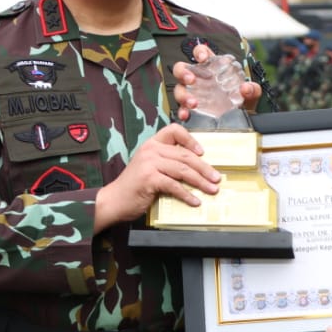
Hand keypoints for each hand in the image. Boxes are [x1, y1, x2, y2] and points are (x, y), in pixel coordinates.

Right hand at [94, 123, 221, 228]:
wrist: (114, 200)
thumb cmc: (134, 186)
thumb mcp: (149, 168)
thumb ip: (167, 164)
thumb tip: (196, 171)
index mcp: (152, 144)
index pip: (174, 130)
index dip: (190, 139)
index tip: (202, 152)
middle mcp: (151, 150)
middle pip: (185, 155)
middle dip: (204, 168)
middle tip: (216, 178)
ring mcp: (149, 163)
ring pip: (183, 170)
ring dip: (200, 181)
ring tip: (211, 189)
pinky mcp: (149, 178)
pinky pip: (174, 185)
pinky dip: (187, 195)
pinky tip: (195, 201)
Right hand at [171, 44, 262, 121]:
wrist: (242, 121)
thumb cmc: (242, 102)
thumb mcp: (251, 94)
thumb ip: (253, 89)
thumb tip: (246, 88)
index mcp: (212, 69)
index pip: (201, 53)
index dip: (199, 52)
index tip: (202, 58)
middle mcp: (200, 79)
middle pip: (182, 69)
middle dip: (183, 73)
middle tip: (191, 80)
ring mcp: (193, 93)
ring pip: (179, 89)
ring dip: (183, 95)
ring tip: (193, 103)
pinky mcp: (191, 109)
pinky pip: (181, 108)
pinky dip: (182, 111)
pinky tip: (186, 115)